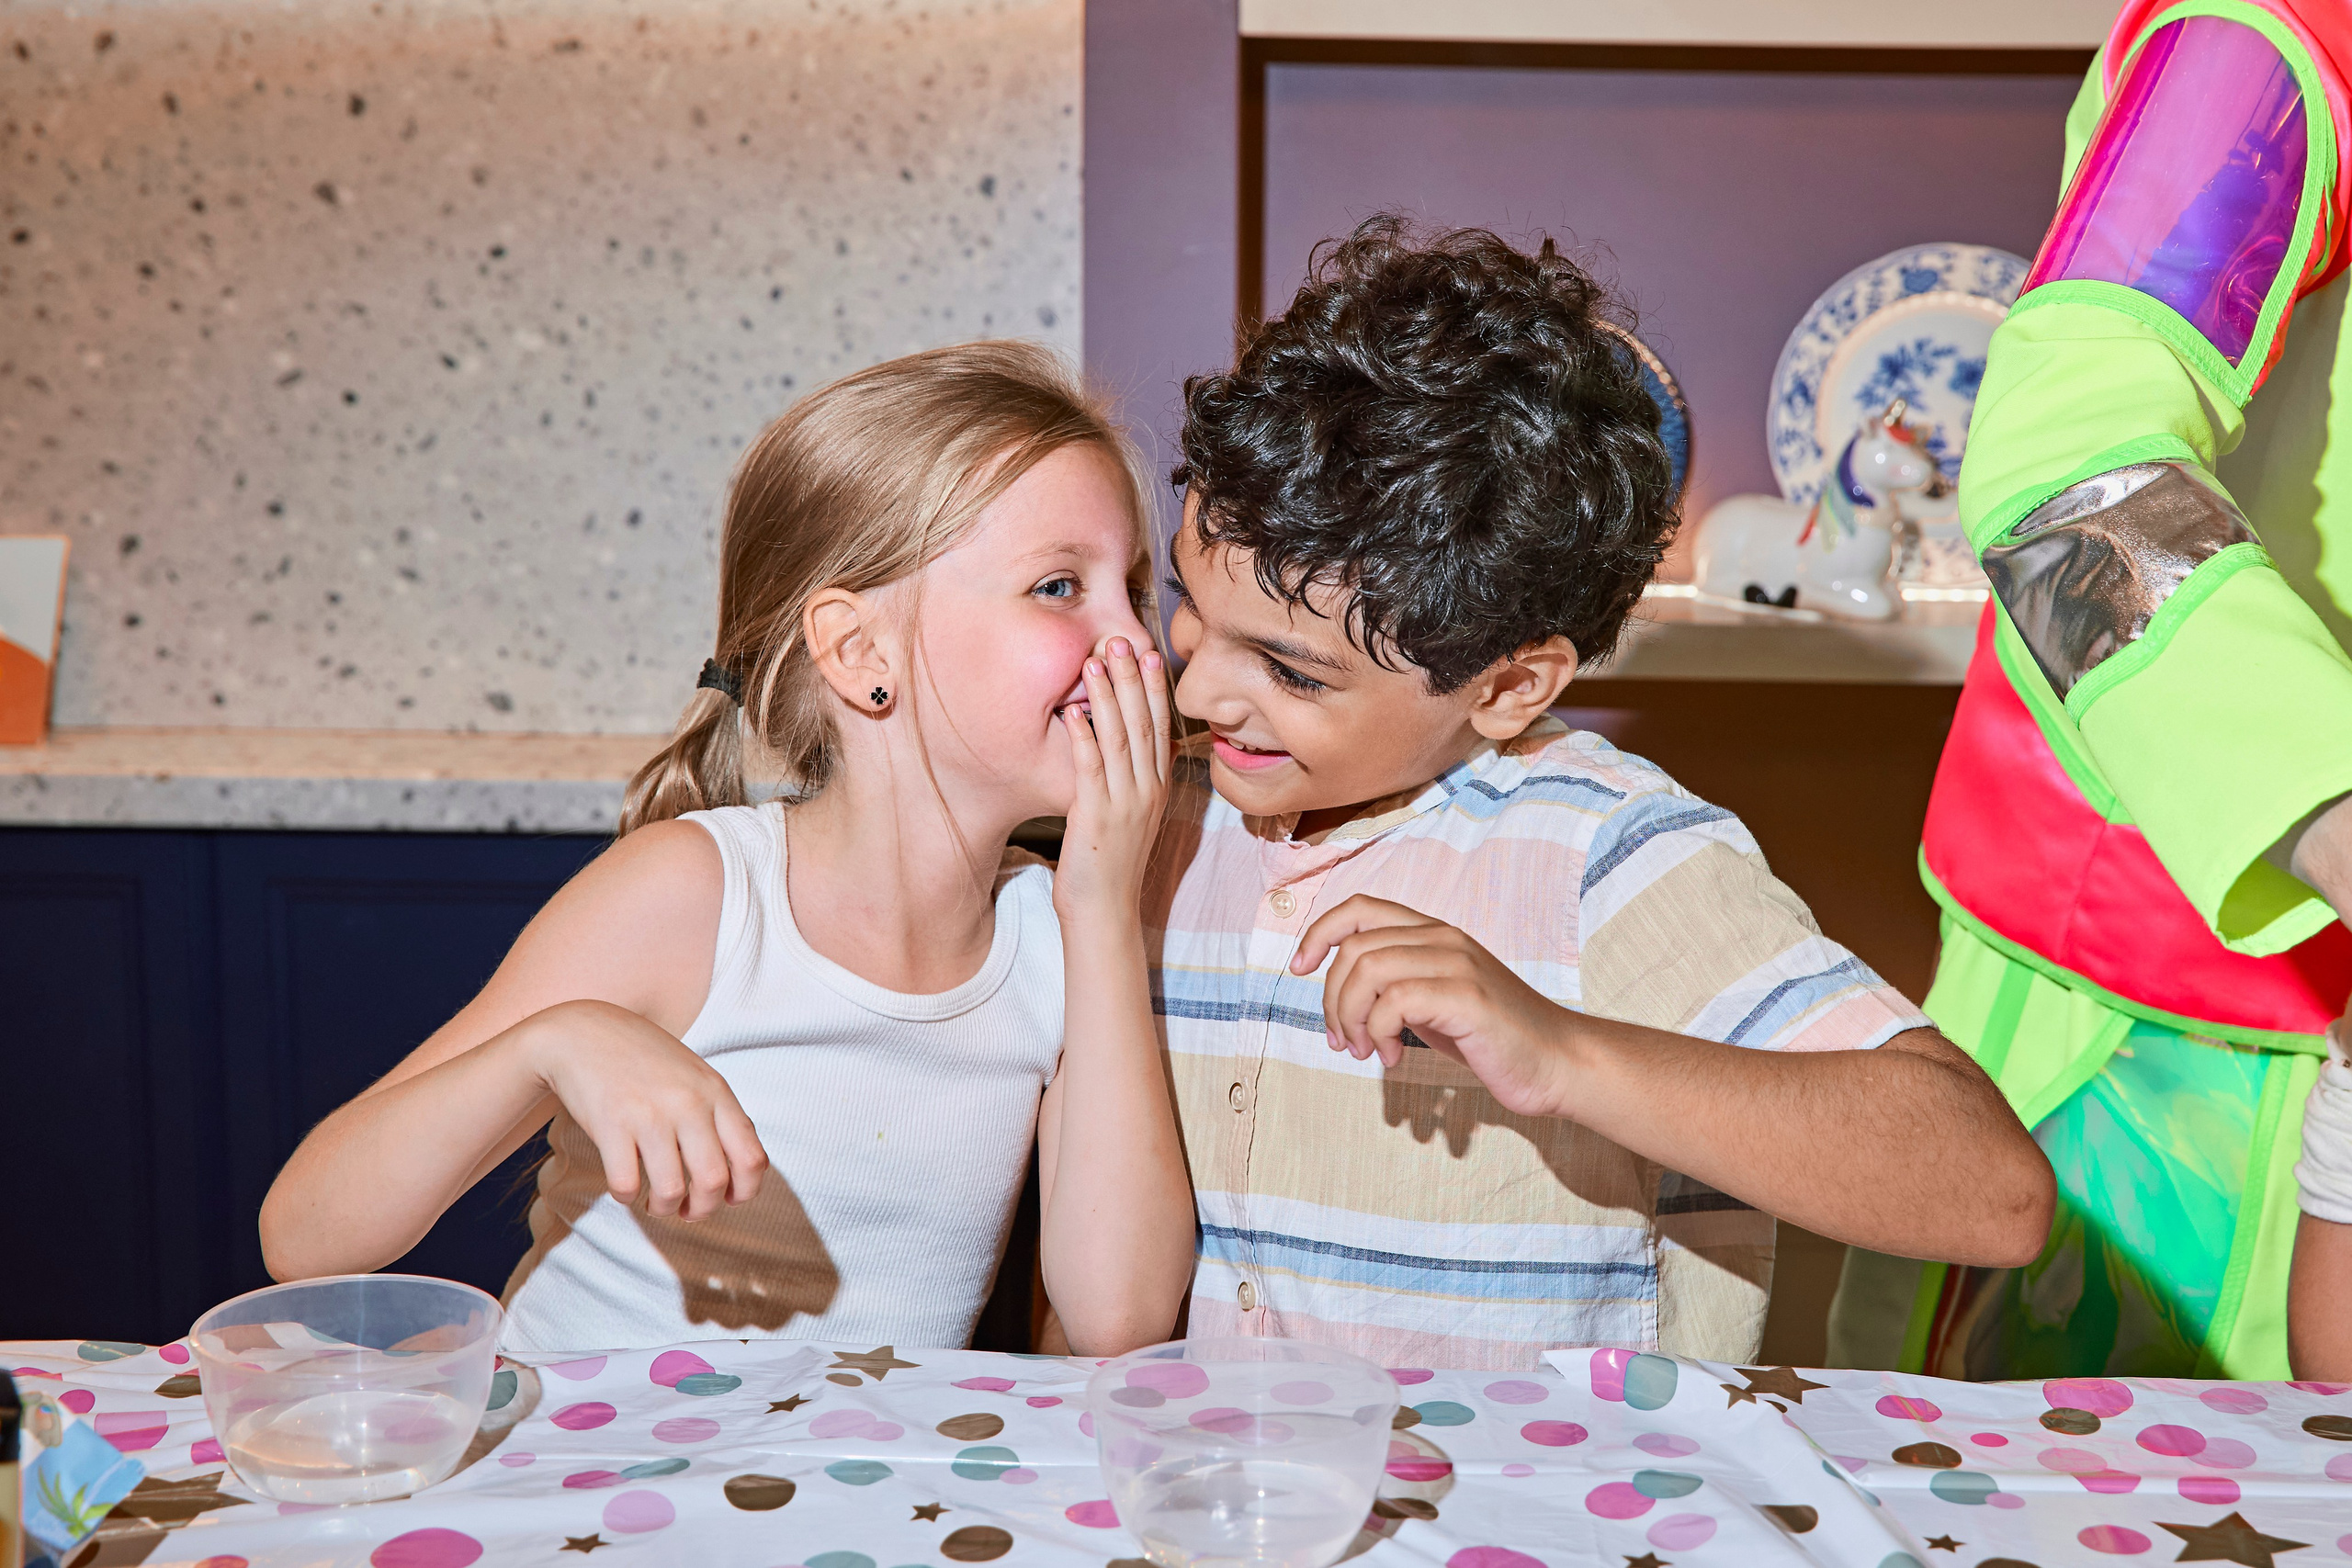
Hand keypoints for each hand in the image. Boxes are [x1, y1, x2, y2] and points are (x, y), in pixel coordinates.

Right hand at [520, 999, 768, 1220]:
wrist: (582, 1032)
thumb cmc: (643, 1059)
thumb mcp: (694, 1076)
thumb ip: (718, 1115)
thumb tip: (740, 1171)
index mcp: (716, 1092)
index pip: (752, 1158)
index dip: (745, 1191)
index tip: (727, 1198)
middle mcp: (689, 1104)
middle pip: (714, 1182)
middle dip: (702, 1210)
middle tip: (687, 1210)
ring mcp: (650, 1114)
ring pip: (672, 1191)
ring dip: (664, 1207)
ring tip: (655, 1200)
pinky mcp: (611, 1125)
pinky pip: (626, 1185)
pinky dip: (626, 1196)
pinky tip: (625, 1184)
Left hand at [1053, 636, 1172, 920]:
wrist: (1106, 912)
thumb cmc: (1112, 865)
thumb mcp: (1134, 818)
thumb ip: (1136, 782)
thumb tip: (1133, 749)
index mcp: (1158, 789)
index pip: (1161, 728)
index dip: (1154, 689)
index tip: (1149, 654)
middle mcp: (1147, 791)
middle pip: (1142, 724)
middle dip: (1132, 679)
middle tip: (1121, 641)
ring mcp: (1124, 803)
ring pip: (1118, 739)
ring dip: (1107, 696)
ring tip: (1095, 662)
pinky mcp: (1097, 816)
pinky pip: (1091, 768)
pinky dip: (1083, 737)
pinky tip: (1073, 711)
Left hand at [1290, 895, 1574, 1116]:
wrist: (1558, 1062)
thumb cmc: (1494, 1038)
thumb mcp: (1436, 1002)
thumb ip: (1396, 987)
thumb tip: (1342, 997)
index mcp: (1435, 933)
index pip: (1360, 907)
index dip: (1319, 932)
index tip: (1299, 969)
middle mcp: (1444, 938)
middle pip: (1354, 947)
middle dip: (1332, 999)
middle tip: (1344, 1042)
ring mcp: (1457, 963)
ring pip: (1366, 971)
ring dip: (1351, 1019)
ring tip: (1367, 1052)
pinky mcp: (1466, 996)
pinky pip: (1394, 1002)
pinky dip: (1380, 1034)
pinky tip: (1395, 1057)